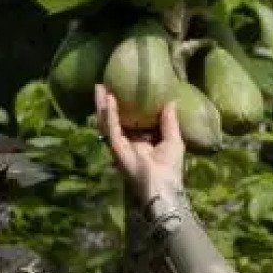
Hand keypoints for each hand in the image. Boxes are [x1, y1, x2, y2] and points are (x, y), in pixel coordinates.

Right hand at [95, 85, 184, 204]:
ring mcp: (121, 146)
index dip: (127, 106)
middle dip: (109, 103)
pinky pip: (111, 129)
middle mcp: (129, 143)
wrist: (164, 187)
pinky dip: (109, 114)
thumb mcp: (173, 140)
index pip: (132, 120)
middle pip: (116, 119)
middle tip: (105, 84)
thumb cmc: (170, 167)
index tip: (125, 89)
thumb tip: (170, 101)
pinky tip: (108, 100)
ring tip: (99, 87)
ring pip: (108, 122)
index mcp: (142, 141)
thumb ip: (170, 121)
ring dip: (103, 105)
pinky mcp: (116, 149)